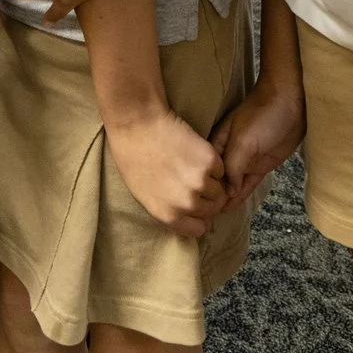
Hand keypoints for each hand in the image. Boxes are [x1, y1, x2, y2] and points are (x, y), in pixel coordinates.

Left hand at [106, 108, 227, 237]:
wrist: (137, 124)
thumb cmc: (132, 156)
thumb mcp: (144, 194)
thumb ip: (168, 210)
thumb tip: (186, 216)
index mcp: (168, 215)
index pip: (198, 229)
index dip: (199, 216)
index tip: (196, 204)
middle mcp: (187, 204)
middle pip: (212, 209)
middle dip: (207, 196)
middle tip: (195, 179)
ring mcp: (200, 182)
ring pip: (220, 189)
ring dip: (211, 179)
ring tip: (193, 164)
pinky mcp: (209, 161)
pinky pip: (219, 168)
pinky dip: (212, 162)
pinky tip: (194, 152)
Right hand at [211, 73, 304, 207]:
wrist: (291, 104)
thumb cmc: (262, 116)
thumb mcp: (243, 141)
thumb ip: (232, 167)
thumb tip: (225, 192)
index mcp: (216, 143)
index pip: (204, 170)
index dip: (201, 187)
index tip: (194, 206)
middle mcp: (226, 153)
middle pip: (216, 180)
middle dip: (210, 195)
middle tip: (202, 218)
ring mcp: (244, 161)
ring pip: (230, 185)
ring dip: (224, 199)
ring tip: (212, 218)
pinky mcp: (259, 166)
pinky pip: (246, 185)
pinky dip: (239, 196)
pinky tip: (229, 208)